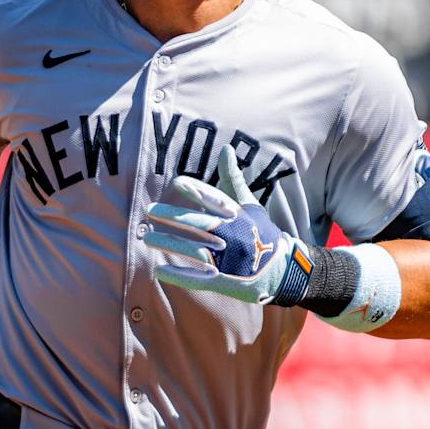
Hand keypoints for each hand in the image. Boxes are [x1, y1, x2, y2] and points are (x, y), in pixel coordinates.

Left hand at [143, 145, 314, 306]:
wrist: (282, 270)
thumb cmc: (261, 233)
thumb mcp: (250, 205)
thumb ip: (233, 179)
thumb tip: (226, 148)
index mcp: (238, 217)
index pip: (216, 200)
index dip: (198, 191)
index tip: (178, 182)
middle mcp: (232, 236)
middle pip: (200, 224)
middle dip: (174, 216)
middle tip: (150, 210)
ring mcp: (227, 260)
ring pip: (194, 251)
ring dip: (170, 244)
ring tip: (147, 239)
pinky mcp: (222, 280)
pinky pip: (197, 278)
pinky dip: (178, 276)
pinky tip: (158, 270)